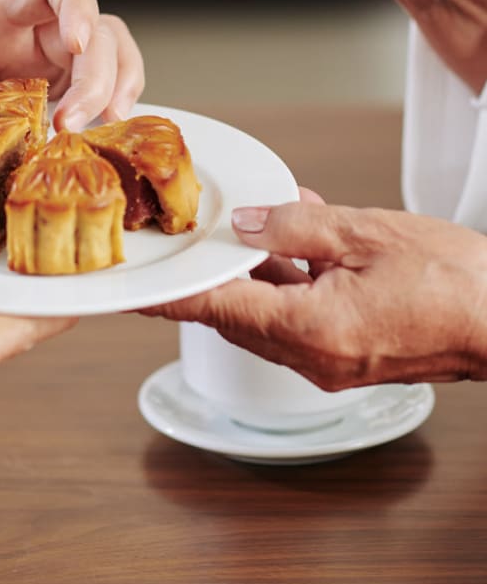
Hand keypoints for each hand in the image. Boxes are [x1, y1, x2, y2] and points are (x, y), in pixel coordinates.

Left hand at [0, 0, 144, 154]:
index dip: (79, 5)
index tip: (79, 43)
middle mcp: (21, 33)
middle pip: (95, 30)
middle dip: (100, 72)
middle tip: (73, 124)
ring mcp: (31, 64)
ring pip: (102, 59)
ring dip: (112, 90)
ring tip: (100, 130)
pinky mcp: (32, 97)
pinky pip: (82, 96)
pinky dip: (96, 114)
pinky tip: (87, 142)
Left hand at [141, 199, 486, 388]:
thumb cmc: (457, 284)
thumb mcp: (366, 234)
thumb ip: (295, 227)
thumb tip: (246, 223)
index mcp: (307, 328)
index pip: (214, 306)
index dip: (167, 294)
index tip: (129, 289)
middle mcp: (310, 355)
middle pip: (234, 313)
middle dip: (207, 278)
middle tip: (177, 249)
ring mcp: (329, 360)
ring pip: (264, 314)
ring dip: (249, 276)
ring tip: (239, 234)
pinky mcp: (348, 355)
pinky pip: (297, 317)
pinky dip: (285, 283)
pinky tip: (292, 243)